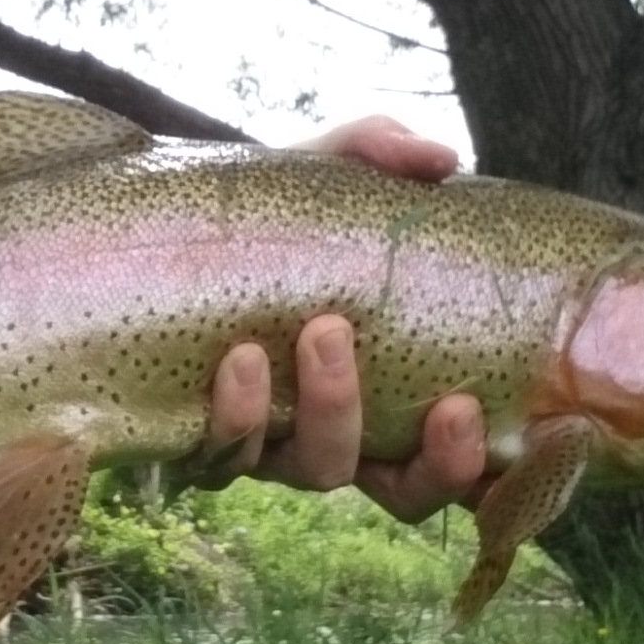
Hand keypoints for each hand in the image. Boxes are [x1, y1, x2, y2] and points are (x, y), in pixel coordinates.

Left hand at [199, 116, 489, 520]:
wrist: (175, 225)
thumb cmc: (275, 213)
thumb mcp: (328, 170)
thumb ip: (382, 150)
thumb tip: (440, 159)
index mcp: (398, 392)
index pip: (452, 461)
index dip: (468, 465)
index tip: (467, 408)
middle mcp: (345, 433)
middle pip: (401, 493)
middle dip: (422, 452)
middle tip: (397, 365)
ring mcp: (277, 446)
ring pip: (317, 474)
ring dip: (330, 412)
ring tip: (320, 333)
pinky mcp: (205, 443)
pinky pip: (225, 459)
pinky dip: (238, 416)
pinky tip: (241, 359)